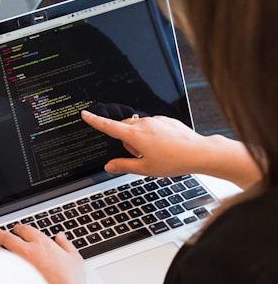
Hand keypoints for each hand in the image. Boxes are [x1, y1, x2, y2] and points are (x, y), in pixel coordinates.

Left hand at [0, 224, 101, 283]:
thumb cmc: (71, 281)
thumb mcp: (74, 258)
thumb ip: (66, 245)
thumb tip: (60, 237)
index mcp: (42, 243)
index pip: (26, 230)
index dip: (19, 228)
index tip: (16, 229)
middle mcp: (27, 251)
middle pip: (8, 237)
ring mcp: (18, 264)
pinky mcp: (13, 278)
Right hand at [81, 110, 213, 177]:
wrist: (199, 152)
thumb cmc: (174, 161)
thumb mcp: (145, 169)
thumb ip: (123, 166)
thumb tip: (109, 166)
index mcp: (135, 136)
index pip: (109, 126)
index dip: (95, 121)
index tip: (85, 114)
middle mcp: (144, 124)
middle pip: (124, 128)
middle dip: (126, 141)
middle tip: (140, 155)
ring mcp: (156, 120)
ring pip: (138, 127)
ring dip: (139, 139)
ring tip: (155, 152)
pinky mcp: (165, 120)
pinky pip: (151, 126)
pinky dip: (152, 135)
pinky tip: (164, 146)